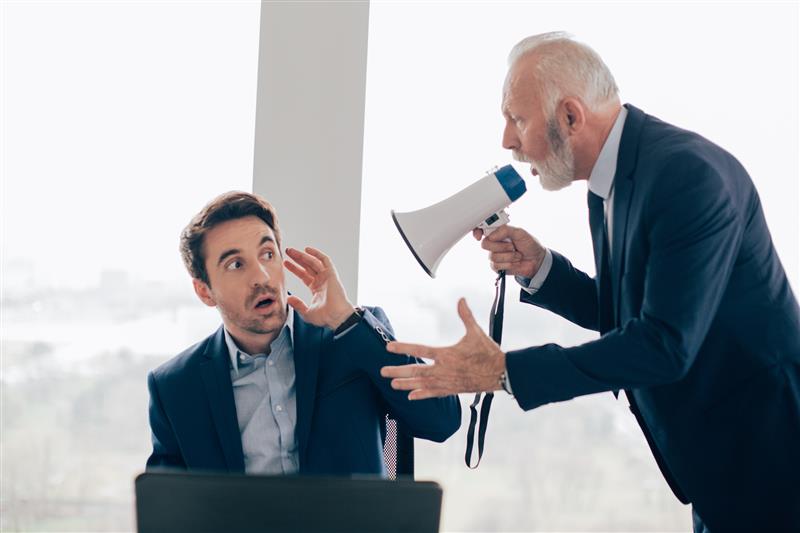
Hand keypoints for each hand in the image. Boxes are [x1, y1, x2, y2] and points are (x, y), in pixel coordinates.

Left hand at [284, 247, 354, 329]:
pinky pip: (325, 260)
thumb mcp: (306, 312)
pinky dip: (316, 254)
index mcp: (316, 288)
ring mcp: (327, 277)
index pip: (304, 275)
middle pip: (307, 266)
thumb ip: (297, 305)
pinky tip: (307, 249)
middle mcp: (322, 281)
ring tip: (291, 250)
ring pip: (313, 262)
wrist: (337, 317)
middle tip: (287, 251)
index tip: (285, 263)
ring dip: (302, 255)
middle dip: (297, 258)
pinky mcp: (331, 274)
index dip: (294, 268)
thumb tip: (288, 298)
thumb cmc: (325, 317)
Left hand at [380, 298, 505, 399]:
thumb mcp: (476, 332)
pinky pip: (433, 393)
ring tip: (392, 385)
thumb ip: (466, 316)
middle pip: (416, 371)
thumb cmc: (488, 353)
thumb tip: (461, 300)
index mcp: (447, 354)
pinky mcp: (452, 390)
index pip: (420, 350)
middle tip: (383, 372)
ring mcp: (447, 382)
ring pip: (422, 384)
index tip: (389, 347)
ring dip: (406, 384)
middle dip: (398, 371)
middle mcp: (444, 370)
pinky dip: (422, 395)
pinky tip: (411, 396)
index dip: (404, 348)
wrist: (500, 373)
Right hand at [472, 225, 545, 278]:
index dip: (477, 231)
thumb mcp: (520, 232)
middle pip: (485, 244)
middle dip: (501, 246)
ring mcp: (495, 255)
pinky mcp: (497, 266)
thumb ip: (505, 230)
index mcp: (498, 232)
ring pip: (492, 256)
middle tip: (512, 246)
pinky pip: (496, 265)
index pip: (482, 229)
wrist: (537, 260)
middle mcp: (495, 243)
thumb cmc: (529, 245)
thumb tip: (492, 235)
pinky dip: (509, 264)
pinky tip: (515, 262)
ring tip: (517, 255)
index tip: (479, 235)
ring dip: (509, 256)